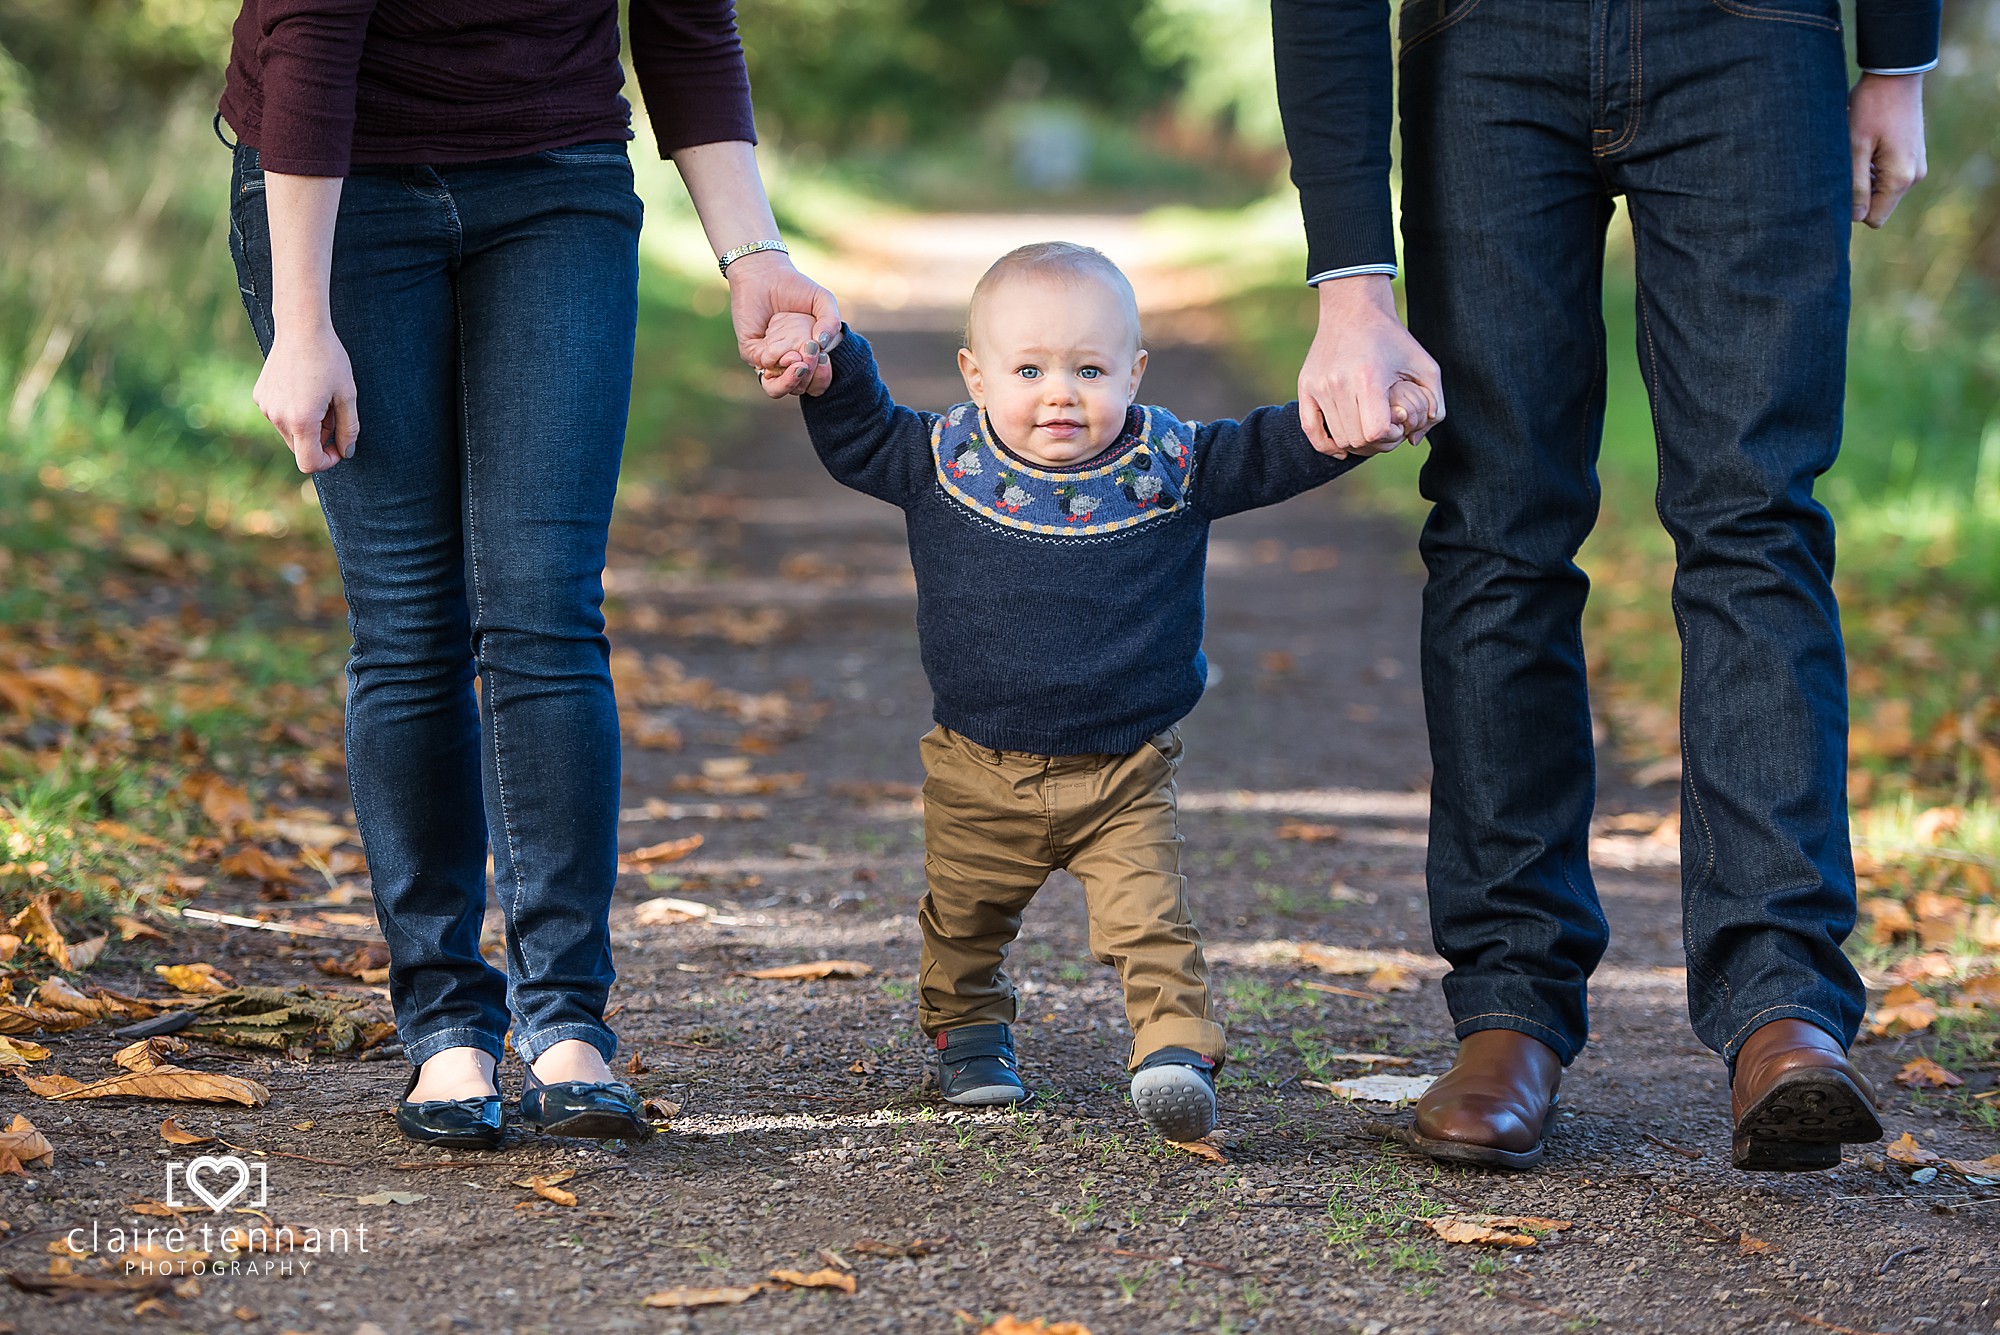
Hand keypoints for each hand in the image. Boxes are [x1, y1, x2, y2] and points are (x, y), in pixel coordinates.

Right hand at [252, 322, 356, 473]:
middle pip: (300, 449)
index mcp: (301, 420)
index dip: (328, 461)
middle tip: (333, 413)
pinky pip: (279, 417)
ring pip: (290, 433)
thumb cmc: (329, 360)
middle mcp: (278, 417)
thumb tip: (346, 452)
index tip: (339, 447)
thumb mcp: (347, 395)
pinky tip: (303, 388)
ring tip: (319, 398)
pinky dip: (293, 412)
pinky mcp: (260, 396)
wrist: (301, 328)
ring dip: (307, 426)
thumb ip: (349, 429)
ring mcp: (265, 407)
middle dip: (320, 439)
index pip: (310, 463)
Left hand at [728, 252, 839, 397]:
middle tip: (813, 354)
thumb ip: (831, 321)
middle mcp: (788, 362)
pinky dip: (777, 361)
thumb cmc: (795, 287)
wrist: (764, 273)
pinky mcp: (752, 352)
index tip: (826, 358)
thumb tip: (823, 346)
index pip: (817, 383)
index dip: (823, 377)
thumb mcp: (823, 301)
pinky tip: (787, 351)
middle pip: (801, 389)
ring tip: (800, 363)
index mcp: (808, 356)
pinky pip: (764, 368)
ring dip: (793, 380)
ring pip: (778, 389)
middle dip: (810, 377)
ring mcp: (769, 359)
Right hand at [1298, 274, 1443, 457]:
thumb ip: (1434, 405)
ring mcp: (1319, 386)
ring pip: (1337, 438)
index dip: (1390, 437)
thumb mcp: (1426, 365)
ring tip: (1369, 430)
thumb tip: (1414, 440)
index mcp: (1368, 378)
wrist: (1354, 309)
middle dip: (1375, 444)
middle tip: (1385, 430)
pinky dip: (1326, 445)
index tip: (1397, 424)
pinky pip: (1311, 430)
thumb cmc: (1393, 339)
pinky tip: (1341, 450)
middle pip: (1356, 440)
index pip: (1375, 432)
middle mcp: (1338, 384)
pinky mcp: (1306, 386)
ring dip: (1356, 443)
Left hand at [1849, 72, 1926, 228]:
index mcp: (1900, 178)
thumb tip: (1856, 217)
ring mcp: (1915, 166)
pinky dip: (1874, 169)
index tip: (1839, 188)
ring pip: (1882, 191)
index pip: (1874, 218)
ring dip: (1865, 179)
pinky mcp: (1912, 156)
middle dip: (1859, 194)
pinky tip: (1866, 147)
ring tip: (1857, 152)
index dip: (1853, 210)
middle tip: (1845, 166)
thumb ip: (1855, 185)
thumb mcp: (1855, 148)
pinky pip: (1888, 176)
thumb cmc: (1871, 108)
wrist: (1894, 75)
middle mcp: (1914, 177)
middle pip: (1878, 206)